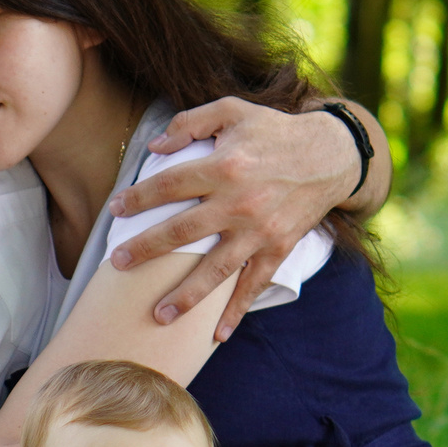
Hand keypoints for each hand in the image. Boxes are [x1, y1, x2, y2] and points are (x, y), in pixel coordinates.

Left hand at [106, 98, 363, 339]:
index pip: (169, 185)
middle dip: (145, 250)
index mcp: (224, 165)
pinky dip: (236, 311)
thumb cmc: (275, 130)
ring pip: (214, 269)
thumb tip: (155, 147)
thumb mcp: (233, 110)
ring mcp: (259, 230)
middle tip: (117, 263)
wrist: (331, 154)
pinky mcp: (278, 248)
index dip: (139, 198)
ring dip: (184, 296)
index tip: (116, 210)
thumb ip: (191, 123)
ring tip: (157, 316)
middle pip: (181, 232)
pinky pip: (253, 285)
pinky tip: (216, 335)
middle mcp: (239, 202)